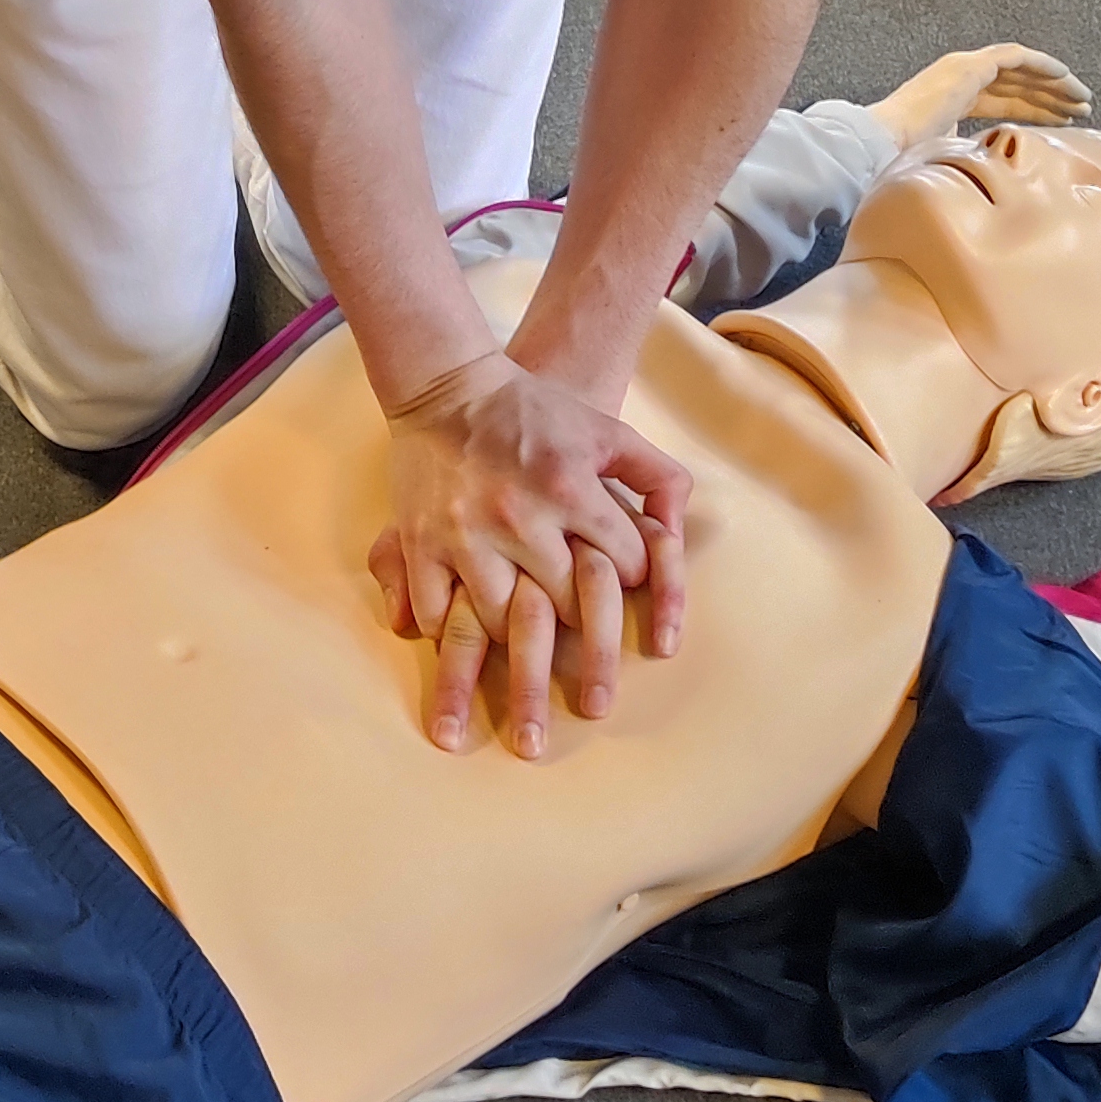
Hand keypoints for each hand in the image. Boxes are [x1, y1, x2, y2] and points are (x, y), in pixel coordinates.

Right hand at [365, 351, 690, 756]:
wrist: (447, 385)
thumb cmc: (535, 411)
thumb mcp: (607, 430)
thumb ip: (656, 476)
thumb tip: (676, 530)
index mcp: (573, 490)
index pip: (623, 565)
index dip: (634, 587)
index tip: (633, 606)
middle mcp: (522, 519)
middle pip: (564, 610)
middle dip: (582, 653)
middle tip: (591, 700)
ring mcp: (468, 536)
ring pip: (497, 623)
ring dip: (505, 670)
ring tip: (510, 716)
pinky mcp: (424, 543)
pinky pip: (437, 608)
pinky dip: (448, 636)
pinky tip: (458, 658)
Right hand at [867, 40, 1092, 154]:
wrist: (885, 144)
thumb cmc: (908, 160)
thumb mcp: (954, 156)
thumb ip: (977, 154)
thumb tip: (1000, 172)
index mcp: (956, 99)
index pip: (1006, 100)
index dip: (1037, 110)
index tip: (1064, 122)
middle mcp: (961, 78)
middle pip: (1018, 84)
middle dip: (1052, 96)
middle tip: (1083, 107)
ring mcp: (964, 68)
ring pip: (1022, 69)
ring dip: (1054, 82)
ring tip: (1082, 97)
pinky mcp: (969, 66)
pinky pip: (1014, 57)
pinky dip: (1041, 65)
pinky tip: (1064, 76)